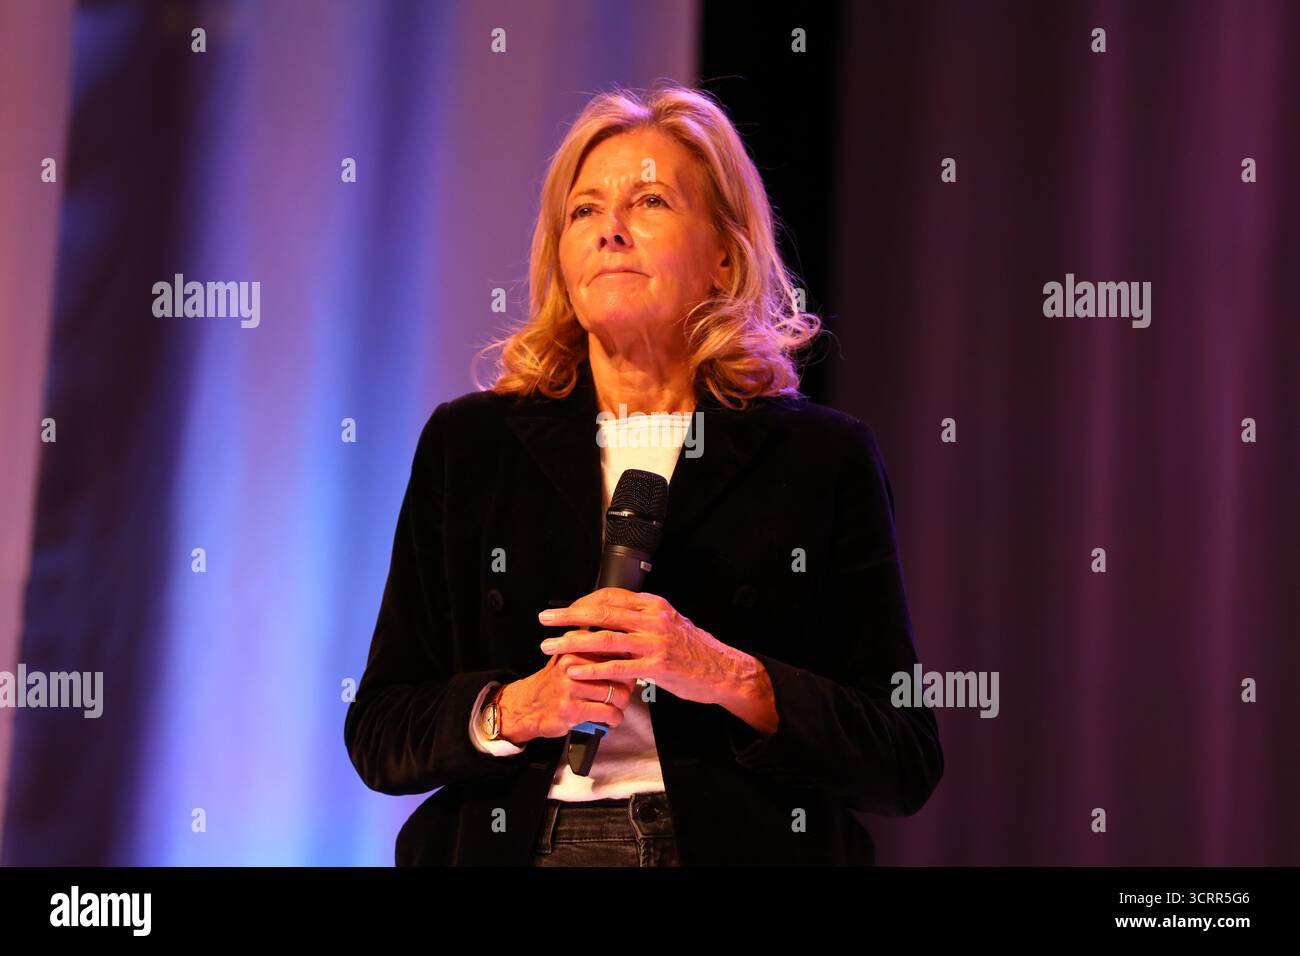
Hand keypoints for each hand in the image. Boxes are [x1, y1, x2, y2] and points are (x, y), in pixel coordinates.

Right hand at [498, 651, 635, 743]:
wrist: (526, 707)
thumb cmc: (554, 684)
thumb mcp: (567, 658)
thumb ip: (590, 649)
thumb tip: (626, 650)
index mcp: (574, 647)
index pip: (614, 650)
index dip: (627, 664)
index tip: (628, 673)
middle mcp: (572, 663)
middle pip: (619, 671)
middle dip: (628, 685)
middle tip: (625, 693)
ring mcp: (571, 686)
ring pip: (617, 693)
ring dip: (622, 704)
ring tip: (618, 707)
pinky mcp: (571, 708)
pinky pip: (607, 712)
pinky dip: (615, 718)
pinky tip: (612, 719)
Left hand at [536, 587, 757, 707]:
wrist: (724, 671)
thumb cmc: (695, 650)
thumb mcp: (671, 624)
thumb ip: (643, 619)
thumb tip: (616, 617)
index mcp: (655, 605)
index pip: (611, 595)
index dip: (584, 601)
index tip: (566, 609)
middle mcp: (653, 619)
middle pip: (602, 611)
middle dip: (569, 615)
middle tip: (545, 618)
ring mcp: (655, 643)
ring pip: (605, 638)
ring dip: (572, 641)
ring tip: (550, 645)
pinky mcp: (657, 667)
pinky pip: (617, 667)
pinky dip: (592, 669)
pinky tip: (574, 671)